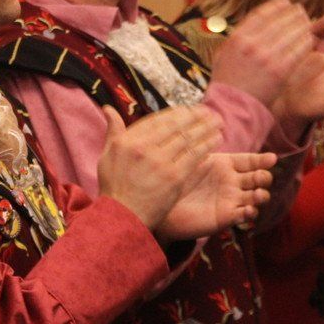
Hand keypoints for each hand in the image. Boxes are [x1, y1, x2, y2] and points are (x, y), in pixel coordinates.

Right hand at [97, 105, 222, 230]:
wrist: (122, 215)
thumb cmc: (114, 186)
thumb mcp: (107, 154)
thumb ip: (113, 131)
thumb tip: (108, 108)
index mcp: (128, 140)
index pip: (156, 120)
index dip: (176, 113)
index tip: (188, 110)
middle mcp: (144, 147)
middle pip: (175, 126)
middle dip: (195, 116)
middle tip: (208, 112)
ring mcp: (160, 162)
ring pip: (187, 138)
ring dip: (205, 128)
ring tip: (217, 122)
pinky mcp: (174, 177)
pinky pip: (194, 156)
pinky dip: (207, 145)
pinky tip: (216, 139)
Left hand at [156, 152, 276, 240]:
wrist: (164, 205)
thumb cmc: (177, 179)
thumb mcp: (192, 161)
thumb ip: (203, 147)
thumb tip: (214, 127)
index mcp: (226, 165)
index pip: (250, 160)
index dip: (262, 160)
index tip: (272, 158)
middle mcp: (233, 182)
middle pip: (258, 178)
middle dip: (263, 177)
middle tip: (260, 177)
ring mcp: (232, 199)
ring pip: (257, 197)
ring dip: (261, 195)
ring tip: (258, 194)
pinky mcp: (227, 216)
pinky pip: (244, 215)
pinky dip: (250, 212)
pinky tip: (247, 210)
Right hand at [210, 0, 313, 106]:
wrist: (233, 106)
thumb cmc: (227, 81)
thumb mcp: (224, 54)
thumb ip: (237, 38)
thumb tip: (250, 24)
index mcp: (237, 38)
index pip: (261, 14)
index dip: (276, 6)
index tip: (285, 2)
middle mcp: (252, 44)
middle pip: (279, 21)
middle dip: (293, 14)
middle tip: (301, 11)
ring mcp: (267, 57)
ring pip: (292, 33)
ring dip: (303, 25)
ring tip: (308, 23)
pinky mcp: (281, 70)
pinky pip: (299, 50)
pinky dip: (307, 42)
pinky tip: (311, 39)